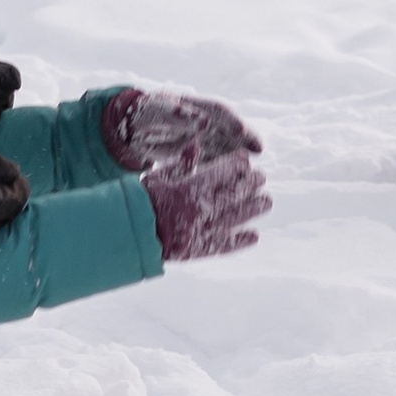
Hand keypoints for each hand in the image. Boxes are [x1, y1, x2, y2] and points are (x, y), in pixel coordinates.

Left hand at [102, 87, 262, 171]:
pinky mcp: (196, 151)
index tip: (242, 130)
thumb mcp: (158, 113)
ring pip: (224, 144)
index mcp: (193, 106)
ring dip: (237, 153)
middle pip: (227, 127)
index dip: (232, 121)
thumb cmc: (145, 115)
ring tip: (250, 167)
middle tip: (258, 148)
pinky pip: (213, 158)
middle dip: (244, 137)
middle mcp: (202, 120)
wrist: (131, 128)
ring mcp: (201, 135)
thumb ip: (180, 117)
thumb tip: (205, 122)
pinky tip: (231, 179)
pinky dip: (222, 167)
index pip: (218, 111)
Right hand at [144, 146, 270, 262]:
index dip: (235, 165)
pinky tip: (254, 236)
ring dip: (253, 209)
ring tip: (266, 202)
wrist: (129, 236)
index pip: (220, 174)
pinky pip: (224, 246)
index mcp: (188, 190)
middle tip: (261, 177)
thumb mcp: (158, 178)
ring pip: (234, 219)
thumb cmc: (141, 202)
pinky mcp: (200, 250)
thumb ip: (181, 163)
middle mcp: (199, 212)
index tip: (245, 159)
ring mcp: (201, 232)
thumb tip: (197, 144)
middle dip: (249, 184)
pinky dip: (240, 241)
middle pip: (232, 195)